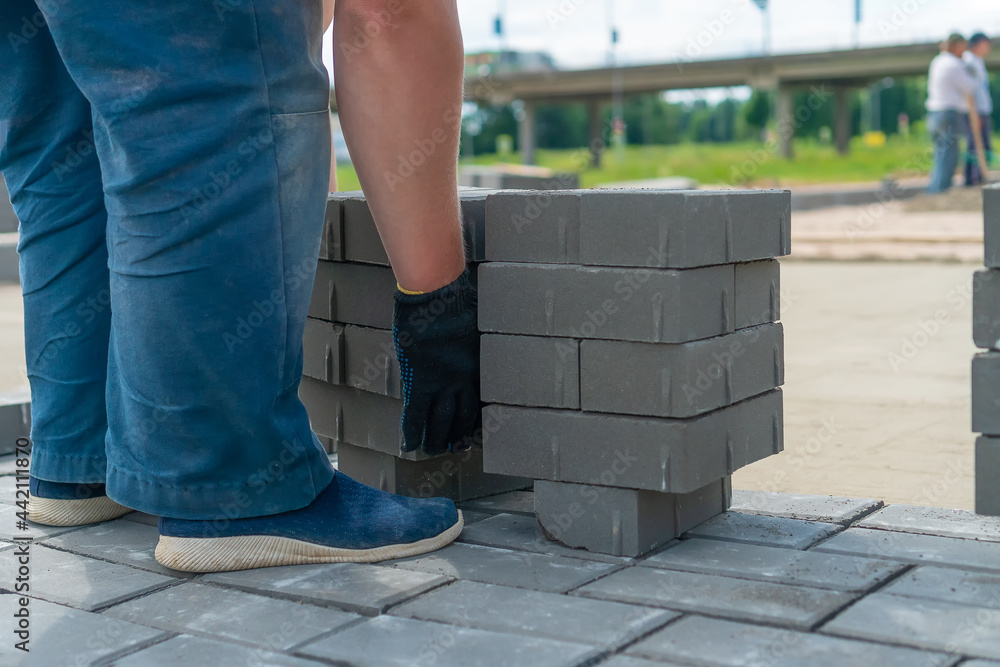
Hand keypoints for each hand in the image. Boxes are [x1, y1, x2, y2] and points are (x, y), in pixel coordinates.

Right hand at [393, 269, 479, 454]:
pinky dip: (411, 430)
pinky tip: (409, 444)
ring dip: (436, 439)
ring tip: (433, 450)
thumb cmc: (455, 300)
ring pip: (439, 420)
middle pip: (462, 416)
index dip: (475, 420)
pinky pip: (415, 413)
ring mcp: (441, 383)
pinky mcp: (420, 381)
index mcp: (476, 365)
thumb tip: (467, 337)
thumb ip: (468, 339)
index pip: (477, 401)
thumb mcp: (470, 324)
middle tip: (456, 448)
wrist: (438, 295)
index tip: (474, 432)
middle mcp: (462, 380)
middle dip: (458, 435)